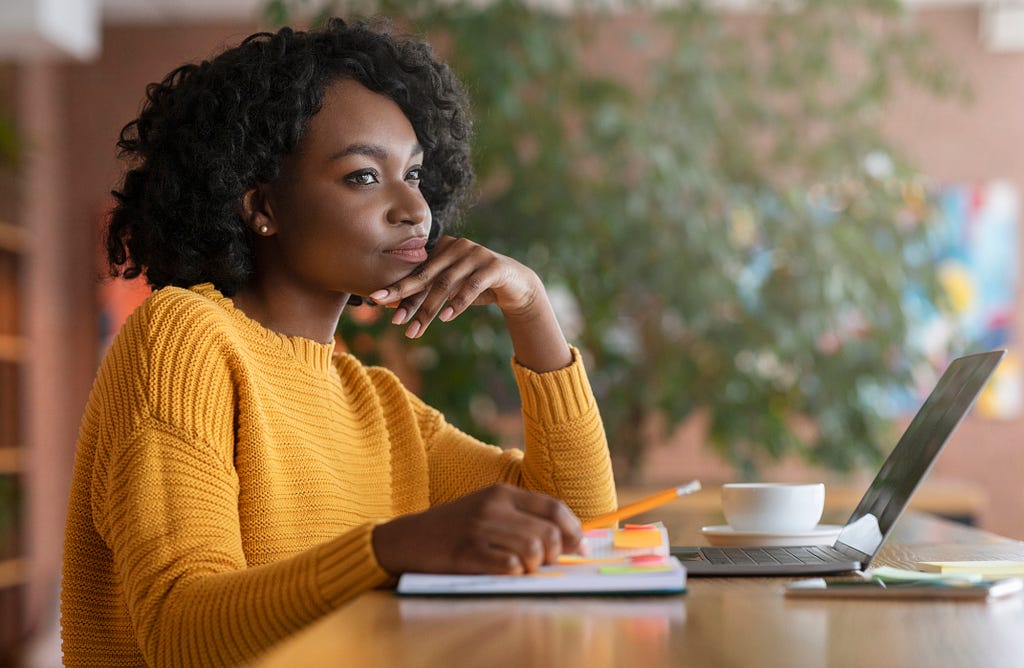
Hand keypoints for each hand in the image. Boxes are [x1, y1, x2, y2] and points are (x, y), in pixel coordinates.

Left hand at [368, 235, 542, 338]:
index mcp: (444, 246)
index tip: (378, 302)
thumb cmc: (478, 287)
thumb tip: (395, 306)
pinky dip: (458, 303)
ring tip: (415, 330)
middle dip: (406, 297)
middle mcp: (458, 245)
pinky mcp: (494, 266)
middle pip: (427, 275)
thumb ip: (429, 291)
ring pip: (446, 284)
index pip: (419, 271)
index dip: (400, 289)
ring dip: (429, 309)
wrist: (517, 284)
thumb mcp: (452, 288)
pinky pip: (472, 286)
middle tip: (390, 315)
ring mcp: (477, 253)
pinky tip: (446, 317)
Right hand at [371, 484, 583, 574]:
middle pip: (548, 533)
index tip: (579, 549)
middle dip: (554, 555)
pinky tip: (505, 572)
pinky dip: (514, 574)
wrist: (409, 538)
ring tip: (523, 570)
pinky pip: (508, 566)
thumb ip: (524, 519)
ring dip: (534, 567)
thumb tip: (571, 542)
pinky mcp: (466, 552)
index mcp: (503, 493)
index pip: (554, 508)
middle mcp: (493, 506)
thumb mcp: (489, 510)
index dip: (574, 531)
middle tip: (544, 565)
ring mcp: (479, 528)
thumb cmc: (456, 528)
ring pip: (532, 550)